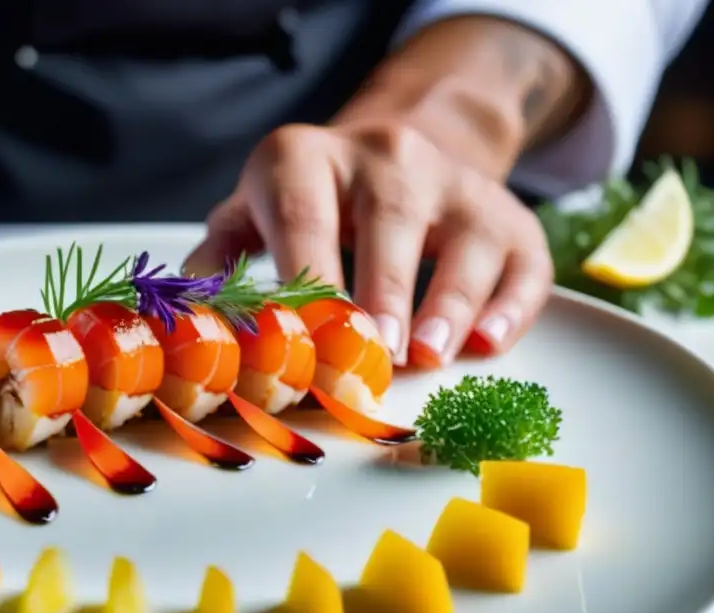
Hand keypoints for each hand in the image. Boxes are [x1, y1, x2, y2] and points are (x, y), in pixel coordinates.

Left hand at [182, 120, 553, 367]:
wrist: (393, 153)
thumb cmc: (307, 204)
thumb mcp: (251, 213)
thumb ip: (220, 257)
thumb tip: (192, 320)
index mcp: (306, 158)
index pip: (304, 217)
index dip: (310, 279)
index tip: (311, 339)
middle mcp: (387, 155)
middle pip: (389, 220)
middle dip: (382, 293)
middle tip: (376, 357)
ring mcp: (455, 182)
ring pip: (465, 239)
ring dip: (448, 302)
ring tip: (430, 355)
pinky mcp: (509, 216)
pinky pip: (521, 262)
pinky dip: (508, 307)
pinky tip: (485, 342)